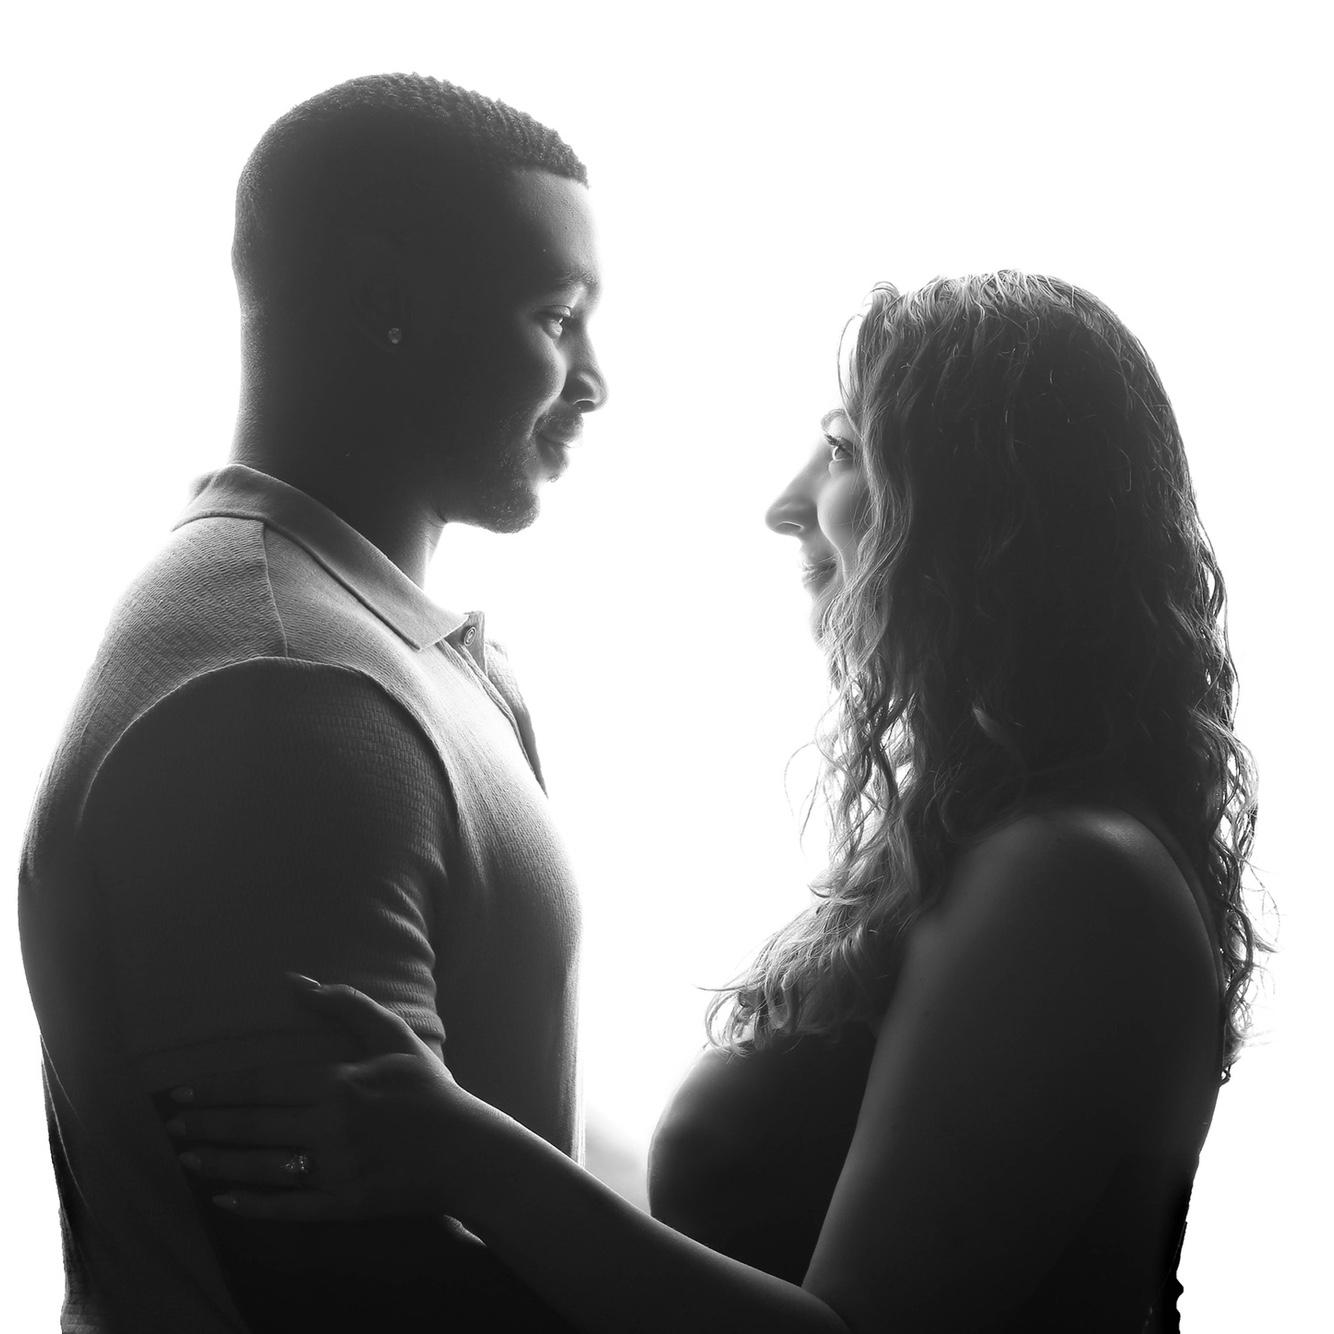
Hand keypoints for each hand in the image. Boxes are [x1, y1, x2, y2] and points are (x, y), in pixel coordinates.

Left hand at [164, 975, 494, 1221]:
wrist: (468, 1151)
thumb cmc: (428, 1090)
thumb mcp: (393, 1037)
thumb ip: (348, 1006)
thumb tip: (296, 982)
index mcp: (339, 1084)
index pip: (262, 1086)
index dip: (218, 1090)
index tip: (183, 1093)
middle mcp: (330, 1127)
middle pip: (253, 1126)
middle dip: (208, 1127)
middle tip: (172, 1129)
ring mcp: (335, 1169)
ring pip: (262, 1166)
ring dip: (220, 1164)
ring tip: (188, 1161)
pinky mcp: (343, 1205)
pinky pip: (287, 1207)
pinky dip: (252, 1206)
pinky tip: (224, 1202)